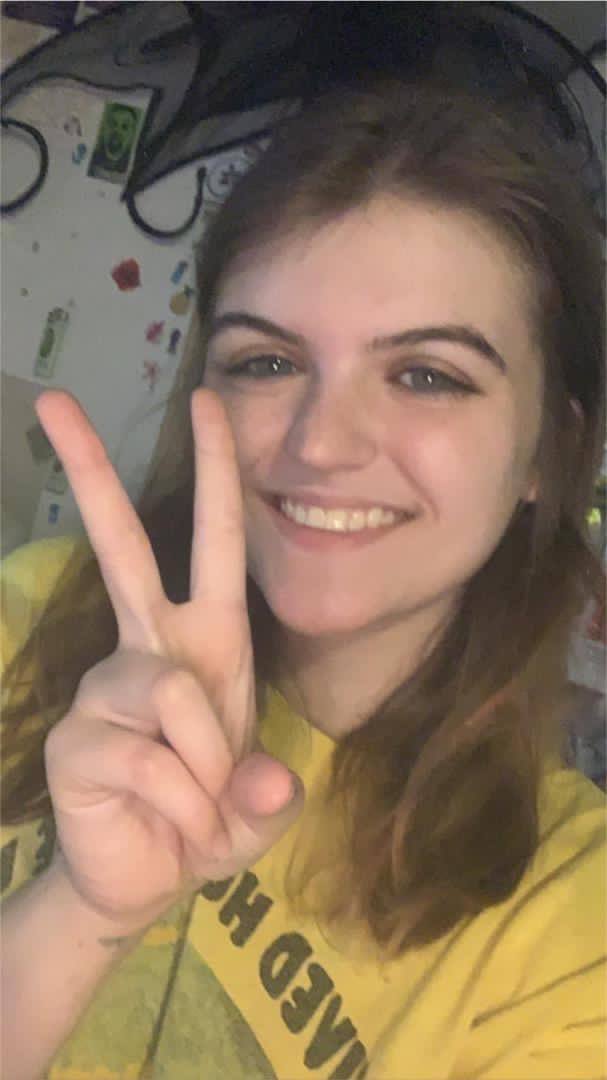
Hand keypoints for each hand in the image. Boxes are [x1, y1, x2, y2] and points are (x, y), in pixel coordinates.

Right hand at [34, 388, 302, 931]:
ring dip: (203, 766)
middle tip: (53, 399)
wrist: (148, 882)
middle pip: (123, 545)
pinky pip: (147, 756)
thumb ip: (269, 794)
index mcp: (207, 640)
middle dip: (91, 471)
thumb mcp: (257, 809)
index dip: (215, 472)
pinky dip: (179, 801)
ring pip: (171, 692)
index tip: (206, 402)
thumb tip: (260, 782)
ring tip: (200, 806)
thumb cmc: (208, 822)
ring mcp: (107, 689)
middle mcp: (150, 647)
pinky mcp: (76, 738)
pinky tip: (169, 820)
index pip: (215, 540)